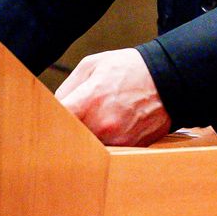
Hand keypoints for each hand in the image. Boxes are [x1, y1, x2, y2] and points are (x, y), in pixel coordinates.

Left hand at [56, 48, 171, 145]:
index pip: (55, 121)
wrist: (169, 78)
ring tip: (98, 121)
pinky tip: (114, 126)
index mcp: (89, 100)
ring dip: (87, 138)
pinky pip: (108, 150)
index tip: (47, 120)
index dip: (48, 121)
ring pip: (88, 148)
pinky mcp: (129, 148)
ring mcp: (117, 139)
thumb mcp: (93, 64)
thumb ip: (68, 87)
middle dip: (68, 131)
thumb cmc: (130, 69)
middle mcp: (102, 124)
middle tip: (73, 121)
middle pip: (69, 139)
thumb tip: (55, 107)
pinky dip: (105, 142)